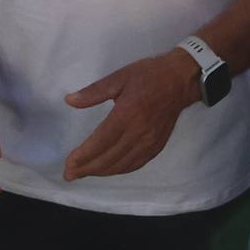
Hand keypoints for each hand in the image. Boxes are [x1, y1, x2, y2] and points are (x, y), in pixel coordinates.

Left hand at [61, 50, 200, 179]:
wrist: (180, 80)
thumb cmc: (149, 75)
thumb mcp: (119, 77)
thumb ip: (93, 92)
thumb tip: (70, 100)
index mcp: (127, 114)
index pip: (101, 142)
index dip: (83, 156)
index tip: (69, 163)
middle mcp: (139, 132)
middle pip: (109, 158)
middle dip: (87, 169)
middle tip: (69, 174)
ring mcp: (150, 142)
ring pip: (121, 165)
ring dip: (101, 172)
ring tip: (84, 173)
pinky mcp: (157, 146)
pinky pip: (135, 164)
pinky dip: (119, 170)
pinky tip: (108, 170)